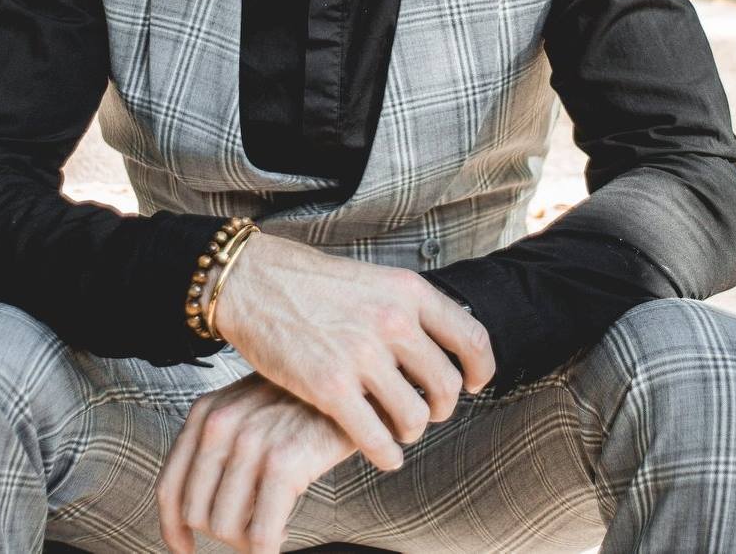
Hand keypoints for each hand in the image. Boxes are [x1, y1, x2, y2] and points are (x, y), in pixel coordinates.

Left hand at [156, 370, 354, 553]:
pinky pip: (261, 536)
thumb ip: (220, 445)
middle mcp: (219, 424)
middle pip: (196, 513)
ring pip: (226, 528)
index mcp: (204, 413)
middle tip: (252, 531)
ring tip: (273, 527)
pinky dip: (269, 548)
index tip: (185, 548)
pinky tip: (285, 533)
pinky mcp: (283, 462)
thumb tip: (198, 509)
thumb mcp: (248, 409)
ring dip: (248, 541)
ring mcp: (250, 442)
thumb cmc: (301, 402)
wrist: (350, 382)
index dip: (173, 527)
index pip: (169, 486)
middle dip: (223, 533)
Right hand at [205, 231, 495, 471]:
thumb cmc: (313, 283)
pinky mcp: (329, 386)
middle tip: (425, 410)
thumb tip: (444, 347)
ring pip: (415, 417)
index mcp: (407, 291)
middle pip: (446, 386)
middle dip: (440, 407)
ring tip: (397, 427)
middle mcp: (391, 321)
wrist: (255, 280)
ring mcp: (361, 355)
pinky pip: (376, 438)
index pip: (472, 338)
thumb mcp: (373, 280)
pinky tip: (382, 453)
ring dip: (410, 430)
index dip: (480, 370)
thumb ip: (408, 309)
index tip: (473, 383)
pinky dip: (385, 454)